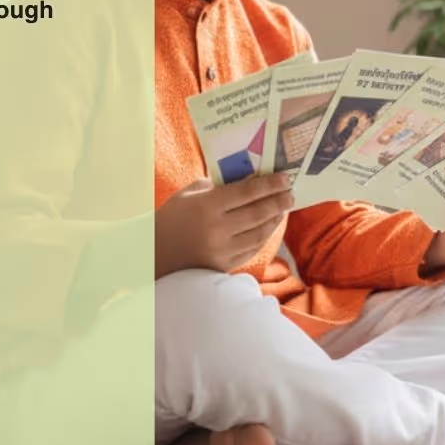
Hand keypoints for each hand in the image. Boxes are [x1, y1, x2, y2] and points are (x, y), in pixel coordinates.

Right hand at [154, 172, 293, 278]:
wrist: (153, 254)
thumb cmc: (170, 219)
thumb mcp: (187, 194)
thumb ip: (214, 185)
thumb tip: (244, 178)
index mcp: (207, 206)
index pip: (247, 192)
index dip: (269, 185)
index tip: (284, 178)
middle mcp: (217, 229)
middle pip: (258, 213)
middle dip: (278, 202)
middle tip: (290, 193)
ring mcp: (222, 250)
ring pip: (259, 233)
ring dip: (275, 220)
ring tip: (283, 208)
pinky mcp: (224, 265)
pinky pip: (252, 249)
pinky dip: (264, 236)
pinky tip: (269, 226)